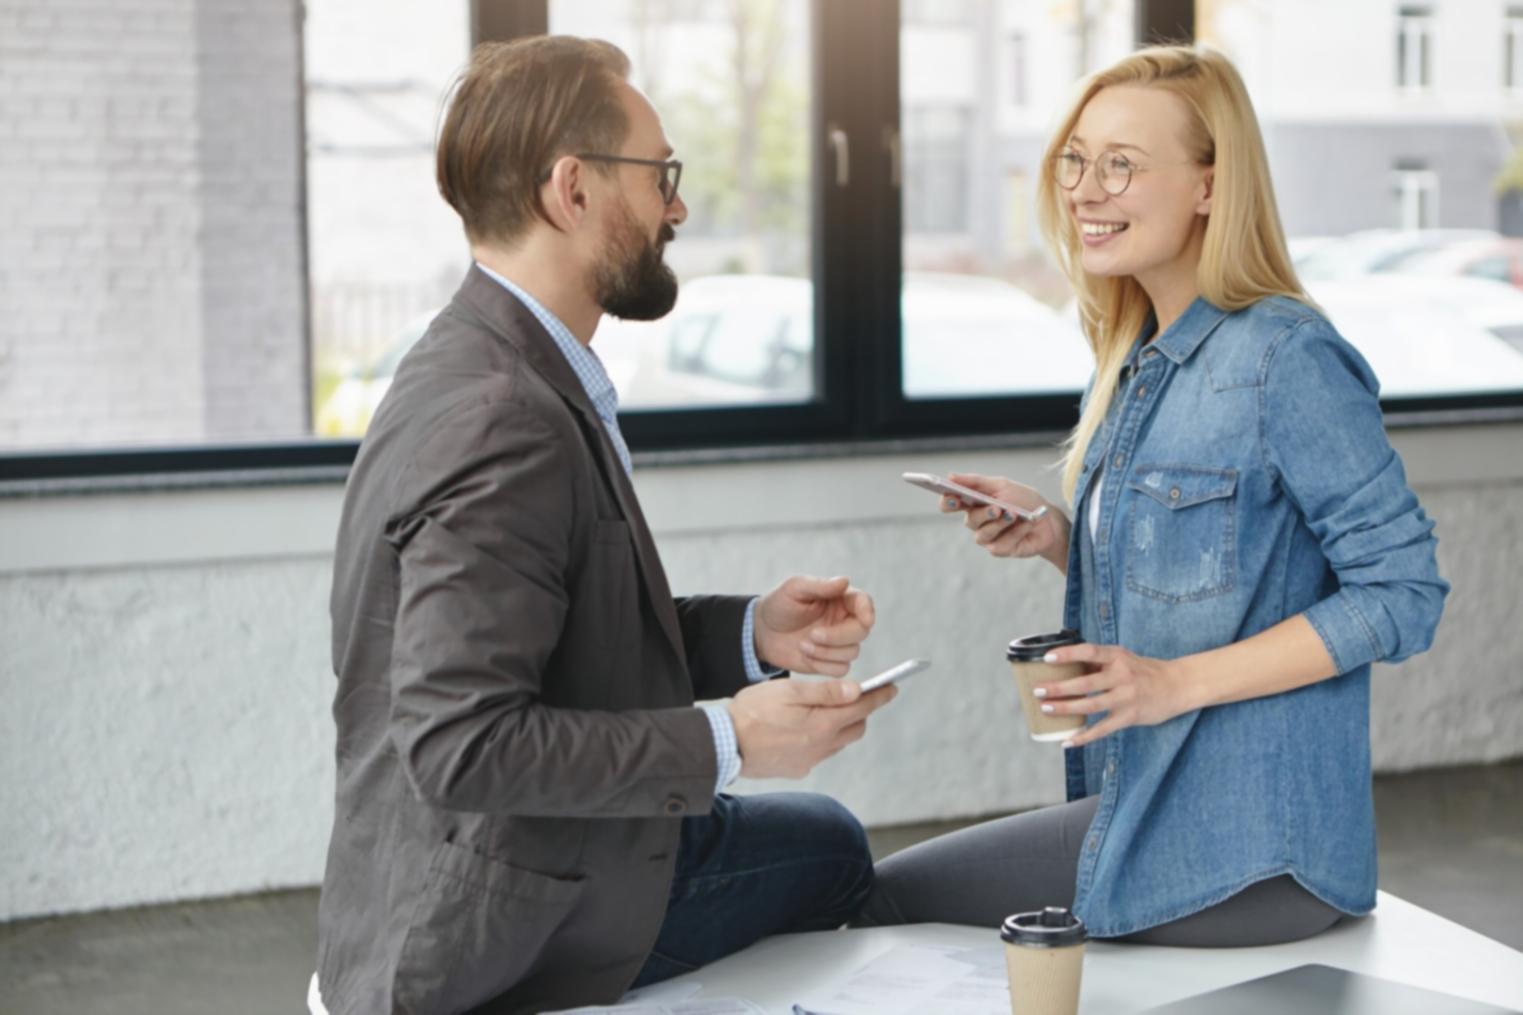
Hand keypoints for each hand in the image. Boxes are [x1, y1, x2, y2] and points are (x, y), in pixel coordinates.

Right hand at [726, 677, 897, 778]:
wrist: (723, 744)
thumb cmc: (753, 711)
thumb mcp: (789, 691)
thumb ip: (826, 692)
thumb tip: (856, 691)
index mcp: (822, 725)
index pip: (862, 708)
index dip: (879, 696)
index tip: (893, 686)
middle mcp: (821, 748)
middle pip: (854, 728)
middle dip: (860, 711)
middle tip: (854, 696)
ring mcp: (808, 762)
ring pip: (837, 742)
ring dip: (839, 726)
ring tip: (824, 710)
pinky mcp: (795, 770)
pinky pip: (818, 753)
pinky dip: (820, 739)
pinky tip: (801, 729)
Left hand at [754, 575, 874, 676]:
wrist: (763, 632)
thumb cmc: (779, 605)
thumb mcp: (794, 589)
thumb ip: (820, 585)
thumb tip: (844, 581)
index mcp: (839, 599)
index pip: (863, 603)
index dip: (868, 611)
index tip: (865, 619)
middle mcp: (844, 620)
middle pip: (861, 632)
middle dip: (838, 636)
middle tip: (813, 635)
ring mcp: (839, 642)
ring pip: (852, 653)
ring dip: (826, 652)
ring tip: (803, 645)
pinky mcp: (830, 661)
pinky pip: (841, 669)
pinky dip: (823, 665)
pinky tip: (806, 655)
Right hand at [940, 473, 1069, 572]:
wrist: (1048, 519)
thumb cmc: (1023, 500)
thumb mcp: (1001, 485)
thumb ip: (976, 482)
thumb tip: (950, 476)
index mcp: (973, 503)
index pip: (950, 504)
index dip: (947, 502)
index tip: (953, 497)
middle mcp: (977, 522)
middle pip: (969, 521)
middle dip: (983, 514)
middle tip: (997, 508)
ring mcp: (988, 537)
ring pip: (983, 535)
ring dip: (1000, 524)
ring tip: (1015, 515)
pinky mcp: (1000, 550)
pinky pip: (1000, 544)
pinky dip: (1016, 532)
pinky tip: (1027, 524)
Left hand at [1035, 643, 1187, 747]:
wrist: (1177, 686)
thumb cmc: (1143, 670)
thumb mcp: (1123, 658)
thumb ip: (1098, 662)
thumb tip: (1064, 666)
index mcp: (1117, 657)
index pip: (1089, 652)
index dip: (1067, 654)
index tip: (1047, 659)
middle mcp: (1122, 676)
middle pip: (1085, 682)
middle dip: (1059, 687)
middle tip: (1037, 690)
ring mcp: (1126, 697)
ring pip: (1091, 705)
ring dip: (1066, 708)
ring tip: (1046, 709)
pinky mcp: (1130, 717)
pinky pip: (1102, 729)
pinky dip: (1083, 736)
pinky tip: (1067, 741)